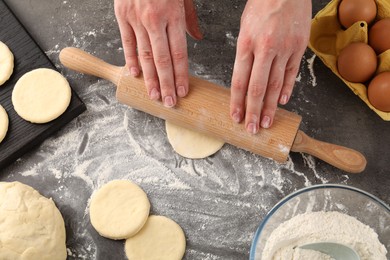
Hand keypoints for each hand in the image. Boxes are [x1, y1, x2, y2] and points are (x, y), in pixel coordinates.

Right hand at [114, 0, 201, 106]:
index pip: (179, 53)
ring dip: (149, 79)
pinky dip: (130, 60)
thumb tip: (196, 38)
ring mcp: (136, 18)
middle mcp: (154, 19)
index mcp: (173, 14)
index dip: (181, 75)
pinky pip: (126, 42)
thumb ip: (190, 18)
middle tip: (169, 102)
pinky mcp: (121, 15)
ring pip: (143, 55)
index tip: (183, 91)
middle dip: (166, 84)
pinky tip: (135, 75)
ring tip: (153, 95)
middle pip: (162, 60)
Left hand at [230, 0, 310, 132]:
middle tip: (251, 128)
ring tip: (267, 123)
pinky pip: (292, 73)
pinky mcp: (299, 47)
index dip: (237, 102)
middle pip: (258, 88)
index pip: (239, 81)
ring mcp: (284, 49)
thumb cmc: (261, 6)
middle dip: (253, 112)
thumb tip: (244, 81)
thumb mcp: (244, 27)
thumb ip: (244, 54)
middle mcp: (265, 49)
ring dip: (271, 106)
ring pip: (276, 84)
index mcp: (246, 44)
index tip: (236, 117)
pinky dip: (287, 89)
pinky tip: (283, 102)